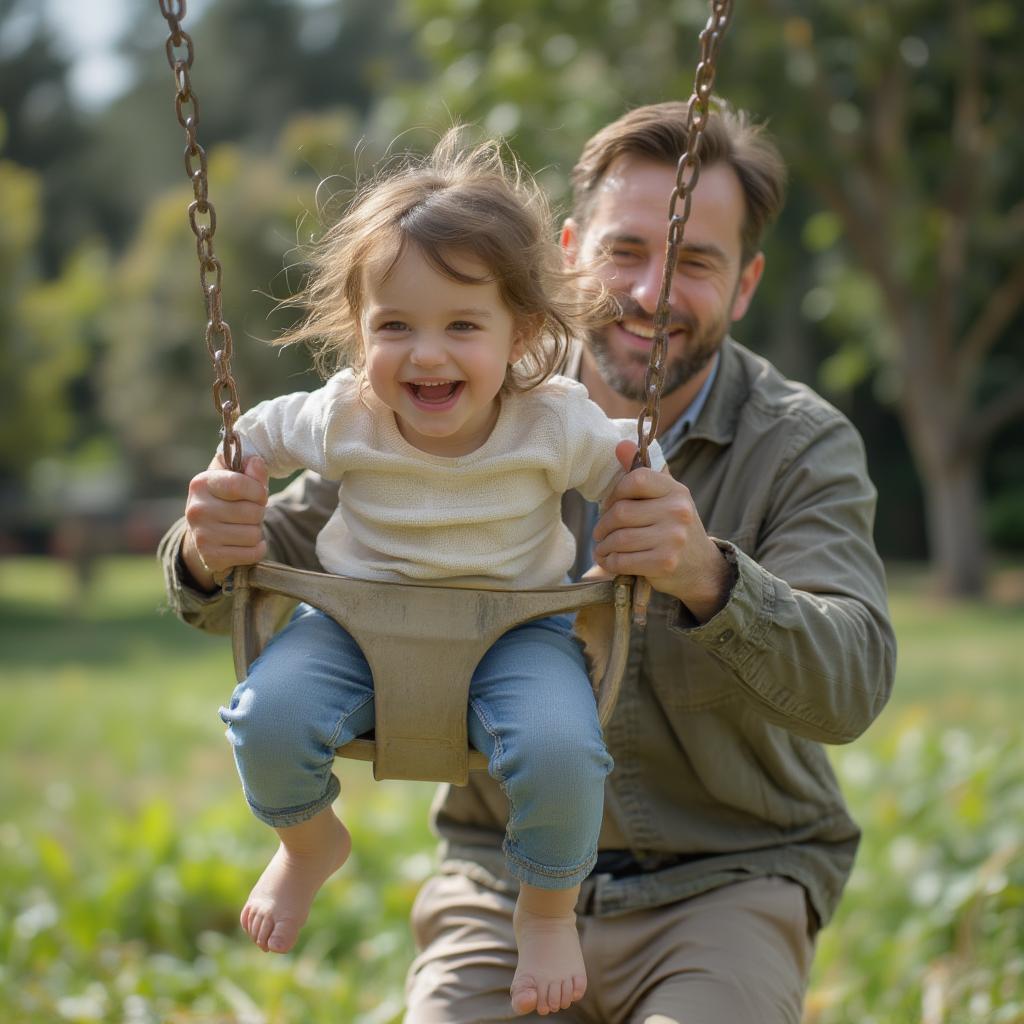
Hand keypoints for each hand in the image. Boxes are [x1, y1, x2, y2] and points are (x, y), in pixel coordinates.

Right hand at [182, 453, 268, 590]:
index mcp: (201, 484)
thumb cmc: (225, 499)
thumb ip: (249, 470)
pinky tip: (246, 544)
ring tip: (244, 527)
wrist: (204, 532)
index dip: (258, 491)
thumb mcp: (234, 478)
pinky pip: (252, 554)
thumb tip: (257, 462)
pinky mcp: (210, 557)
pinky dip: (257, 549)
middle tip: (249, 513)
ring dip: (257, 532)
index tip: (259, 494)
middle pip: (252, 512)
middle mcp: (197, 509)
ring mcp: (202, 535)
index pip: (239, 485)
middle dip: (259, 513)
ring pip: (253, 534)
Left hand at [592, 441, 733, 622]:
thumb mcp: (665, 498)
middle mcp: (678, 511)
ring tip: (602, 549)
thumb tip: (620, 445)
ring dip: (603, 546)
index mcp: (676, 490)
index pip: (636, 478)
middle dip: (603, 525)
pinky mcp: (665, 562)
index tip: (610, 505)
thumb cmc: (674, 528)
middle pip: (621, 512)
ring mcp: (673, 538)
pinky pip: (623, 560)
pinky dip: (610, 562)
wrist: (701, 568)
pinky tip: (610, 561)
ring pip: (619, 538)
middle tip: (600, 533)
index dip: (615, 493)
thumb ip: (641, 473)